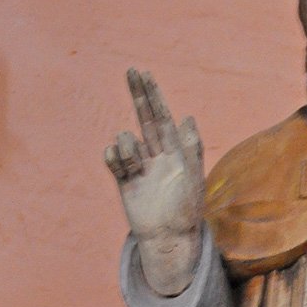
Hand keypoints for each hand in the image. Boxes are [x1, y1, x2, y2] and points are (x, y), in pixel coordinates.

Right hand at [105, 68, 203, 295]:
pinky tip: (124, 165)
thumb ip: (190, 146)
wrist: (168, 236)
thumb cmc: (186, 209)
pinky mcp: (124, 180)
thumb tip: (187, 116)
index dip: (154, 95)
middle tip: (132, 70)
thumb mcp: (193, 176)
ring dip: (128, 146)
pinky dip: (114, 155)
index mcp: (175, 150)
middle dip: (139, 94)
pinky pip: (112, 157)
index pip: (162, 116)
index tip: (145, 73)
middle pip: (144, 118)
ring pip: (126, 140)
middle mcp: (156, 154)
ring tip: (138, 166)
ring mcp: (139, 166)